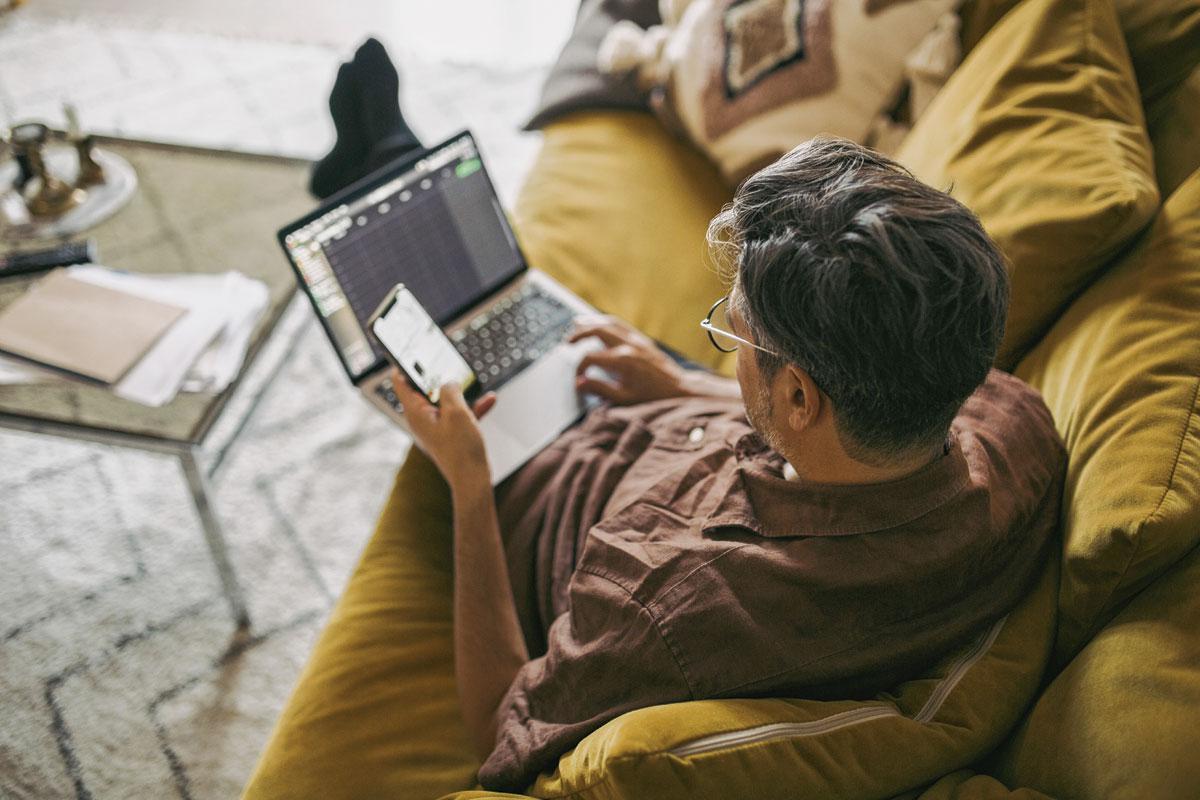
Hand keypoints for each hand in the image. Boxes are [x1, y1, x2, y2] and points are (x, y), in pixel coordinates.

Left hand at [390, 370, 496, 490]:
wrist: (472, 480)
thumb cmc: (461, 449)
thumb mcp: (456, 411)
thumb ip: (450, 389)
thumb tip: (449, 383)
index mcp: (415, 413)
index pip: (401, 382)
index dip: (404, 364)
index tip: (407, 349)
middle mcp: (421, 420)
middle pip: (424, 389)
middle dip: (437, 376)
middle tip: (444, 360)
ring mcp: (436, 428)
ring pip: (445, 401)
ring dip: (460, 392)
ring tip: (471, 380)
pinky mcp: (449, 435)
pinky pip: (458, 415)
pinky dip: (471, 407)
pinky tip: (490, 399)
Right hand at [568, 315, 690, 404]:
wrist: (679, 390)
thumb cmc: (652, 397)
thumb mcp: (623, 398)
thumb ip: (599, 389)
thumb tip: (579, 383)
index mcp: (622, 361)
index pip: (591, 357)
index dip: (580, 368)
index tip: (578, 379)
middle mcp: (629, 346)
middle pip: (597, 330)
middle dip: (579, 334)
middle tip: (567, 342)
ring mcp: (637, 340)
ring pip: (609, 323)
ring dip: (592, 322)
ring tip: (578, 324)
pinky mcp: (643, 340)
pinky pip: (621, 325)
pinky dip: (607, 323)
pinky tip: (600, 325)